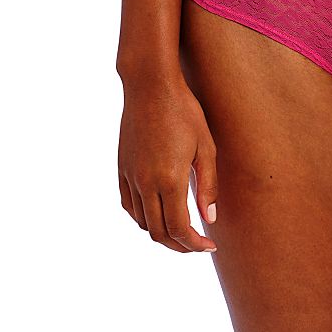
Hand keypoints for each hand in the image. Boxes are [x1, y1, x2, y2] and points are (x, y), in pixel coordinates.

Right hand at [118, 75, 218, 252]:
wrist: (150, 86)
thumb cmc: (184, 111)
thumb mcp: (205, 146)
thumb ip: (207, 185)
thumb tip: (209, 218)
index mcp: (169, 180)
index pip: (180, 228)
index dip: (195, 244)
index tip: (210, 246)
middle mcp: (145, 183)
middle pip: (159, 232)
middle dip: (180, 245)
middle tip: (198, 244)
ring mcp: (130, 177)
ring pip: (142, 222)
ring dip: (161, 233)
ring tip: (181, 230)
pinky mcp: (122, 169)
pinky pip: (129, 205)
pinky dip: (143, 218)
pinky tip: (157, 212)